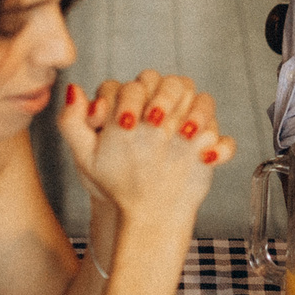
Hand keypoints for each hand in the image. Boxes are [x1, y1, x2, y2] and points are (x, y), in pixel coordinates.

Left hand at [54, 71, 228, 226]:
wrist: (143, 210)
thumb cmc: (112, 180)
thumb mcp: (86, 156)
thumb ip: (72, 122)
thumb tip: (74, 90)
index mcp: (133, 104)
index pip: (133, 85)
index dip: (127, 99)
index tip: (122, 124)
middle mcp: (162, 108)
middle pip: (170, 83)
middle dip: (164, 98)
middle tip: (154, 122)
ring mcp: (187, 124)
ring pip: (202, 100)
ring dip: (198, 112)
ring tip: (184, 135)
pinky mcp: (207, 145)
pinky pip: (223, 138)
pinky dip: (221, 146)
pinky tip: (206, 157)